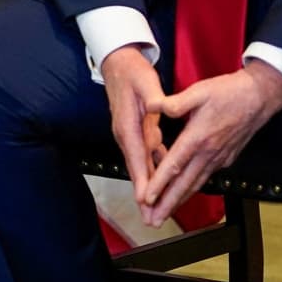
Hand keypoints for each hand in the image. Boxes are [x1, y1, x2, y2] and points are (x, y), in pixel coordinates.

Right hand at [101, 46, 167, 222]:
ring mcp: (128, 135)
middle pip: (136, 169)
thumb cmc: (133, 72)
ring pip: (140, 166)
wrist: (119, 64)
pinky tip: (162, 181)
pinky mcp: (134, 133)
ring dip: (147, 187)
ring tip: (155, 208)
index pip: (136, 156)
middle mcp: (125, 135)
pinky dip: (151, 171)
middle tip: (151, 218)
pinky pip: (144, 156)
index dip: (141, 179)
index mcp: (128, 125)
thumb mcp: (145, 81)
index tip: (145, 199)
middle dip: (144, 194)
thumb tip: (156, 107)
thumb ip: (152, 96)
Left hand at [140, 58, 281, 225]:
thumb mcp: (199, 91)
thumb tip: (152, 106)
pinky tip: (185, 193)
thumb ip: (174, 102)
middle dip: (168, 204)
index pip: (174, 165)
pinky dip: (193, 188)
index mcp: (198, 137)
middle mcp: (209, 153)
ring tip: (166, 214)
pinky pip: (206, 177)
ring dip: (180, 201)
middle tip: (154, 220)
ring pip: (196, 184)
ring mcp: (219, 158)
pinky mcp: (227, 158)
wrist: (260, 96)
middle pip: (185, 184)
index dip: (159, 183)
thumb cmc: (229, 92)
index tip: (147, 198)